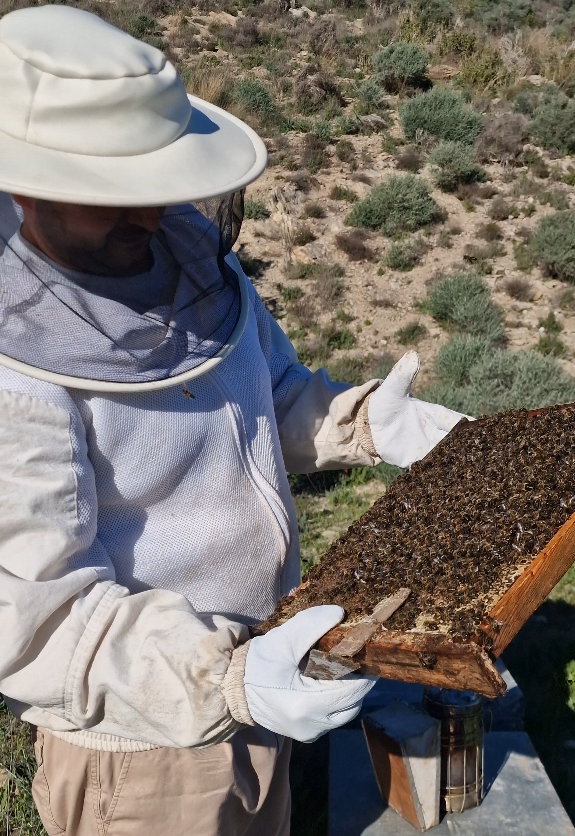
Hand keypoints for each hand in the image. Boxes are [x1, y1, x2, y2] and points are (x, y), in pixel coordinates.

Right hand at [244, 606, 374, 741]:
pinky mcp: (305, 735)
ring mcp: (309, 734)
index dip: (363, 670)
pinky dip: (335, 702)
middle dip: (357, 681)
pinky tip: (326, 684)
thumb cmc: (259, 664)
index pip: (353, 689)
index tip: (365, 652)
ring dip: (347, 693)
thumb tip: (339, 613)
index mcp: (308, 704)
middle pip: (353, 703)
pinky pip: (331, 719)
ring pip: (344, 713)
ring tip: (340, 671)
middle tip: (354, 659)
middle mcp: (313, 726)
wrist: (233, 689)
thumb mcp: (285, 640)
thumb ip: (312, 625)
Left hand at [368, 351, 472, 468]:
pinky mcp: (411, 460)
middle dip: (466, 447)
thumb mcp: (392, 390)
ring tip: (468, 473)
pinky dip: (434, 473)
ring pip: (443, 456)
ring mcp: (423, 447)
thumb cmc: (384, 403)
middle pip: (452, 441)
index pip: (453, 419)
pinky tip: (442, 483)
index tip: (481, 427)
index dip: (466, 424)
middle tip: (483, 455)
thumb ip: (402, 375)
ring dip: (454, 463)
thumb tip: (412, 355)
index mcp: (431, 414)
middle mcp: (431, 432)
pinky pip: (426, 468)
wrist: (367, 424)